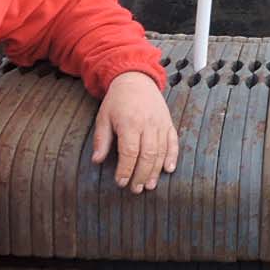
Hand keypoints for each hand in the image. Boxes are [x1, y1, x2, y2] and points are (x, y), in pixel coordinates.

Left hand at [91, 71, 179, 192]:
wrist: (136, 79)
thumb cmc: (117, 100)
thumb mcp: (103, 117)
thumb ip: (102, 139)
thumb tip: (96, 160)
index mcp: (129, 123)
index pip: (129, 152)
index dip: (126, 170)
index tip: (121, 182)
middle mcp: (147, 124)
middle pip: (147, 155)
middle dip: (141, 175)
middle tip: (135, 189)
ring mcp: (160, 124)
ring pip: (161, 152)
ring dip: (155, 171)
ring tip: (149, 185)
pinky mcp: (169, 123)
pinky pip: (173, 143)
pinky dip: (172, 157)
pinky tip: (168, 170)